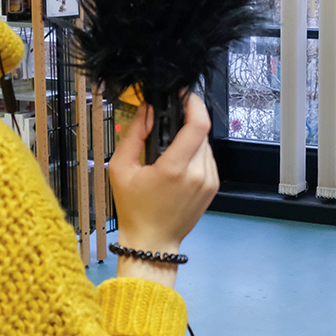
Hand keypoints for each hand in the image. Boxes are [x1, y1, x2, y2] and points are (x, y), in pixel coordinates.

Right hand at [108, 92, 218, 286]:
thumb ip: (134, 134)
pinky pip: (208, 158)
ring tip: (170, 148)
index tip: (184, 94)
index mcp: (174, 169)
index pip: (198, 125)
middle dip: (186, 121)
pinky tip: (179, 163)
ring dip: (191, 138)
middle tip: (167, 123)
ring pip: (206, 144)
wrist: (153, 241)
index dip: (194, 103)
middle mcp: (198, 174)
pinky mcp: (214, 186)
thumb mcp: (121, 168)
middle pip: (201, 131)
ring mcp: (209, 181)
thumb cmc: (133, 207)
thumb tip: (147, 109)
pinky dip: (195, 153)